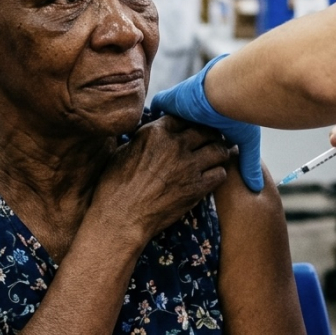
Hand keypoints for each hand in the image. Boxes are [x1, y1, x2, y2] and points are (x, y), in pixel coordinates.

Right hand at [92, 116, 230, 246]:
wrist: (120, 218)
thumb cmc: (114, 186)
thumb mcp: (125, 150)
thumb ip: (144, 138)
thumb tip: (153, 133)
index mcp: (156, 132)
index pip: (183, 116)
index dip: (190, 121)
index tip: (192, 127)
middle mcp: (175, 145)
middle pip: (206, 130)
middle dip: (211, 133)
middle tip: (212, 139)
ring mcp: (188, 166)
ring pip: (219, 149)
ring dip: (219, 151)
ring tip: (217, 155)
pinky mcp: (196, 188)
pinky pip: (220, 173)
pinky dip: (219, 172)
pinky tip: (213, 175)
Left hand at [151, 55, 262, 191]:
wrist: (225, 92)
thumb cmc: (238, 117)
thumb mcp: (246, 142)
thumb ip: (248, 164)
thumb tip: (256, 188)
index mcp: (209, 127)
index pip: (197, 143)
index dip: (193, 156)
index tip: (187, 172)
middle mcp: (192, 118)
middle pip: (178, 135)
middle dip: (173, 148)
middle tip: (165, 165)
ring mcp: (179, 110)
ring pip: (166, 124)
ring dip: (162, 134)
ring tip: (153, 150)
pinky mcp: (168, 102)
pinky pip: (156, 109)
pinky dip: (154, 117)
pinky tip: (149, 129)